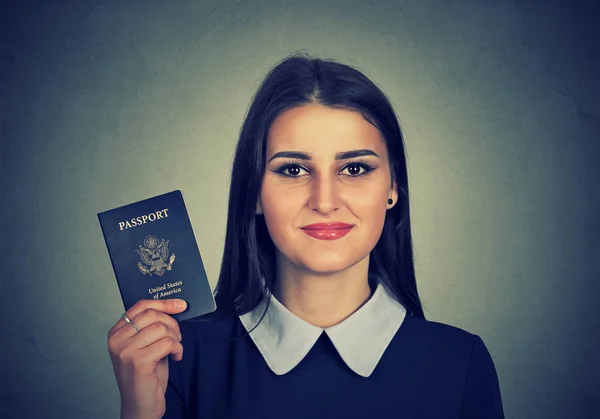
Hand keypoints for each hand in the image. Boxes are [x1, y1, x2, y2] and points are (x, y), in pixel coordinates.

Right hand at [107, 299, 186, 418]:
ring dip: (175, 338)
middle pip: (152, 314)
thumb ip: (152, 326)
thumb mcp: (146, 345)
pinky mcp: (138, 362)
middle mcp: (117, 340)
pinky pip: (167, 343)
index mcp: (116, 332)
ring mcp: (125, 350)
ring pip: (161, 328)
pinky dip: (177, 349)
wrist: (141, 405)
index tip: (180, 305)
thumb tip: (174, 306)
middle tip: (177, 337)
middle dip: (172, 323)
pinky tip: (175, 357)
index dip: (164, 303)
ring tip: (175, 349)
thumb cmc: (146, 376)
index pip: (141, 305)